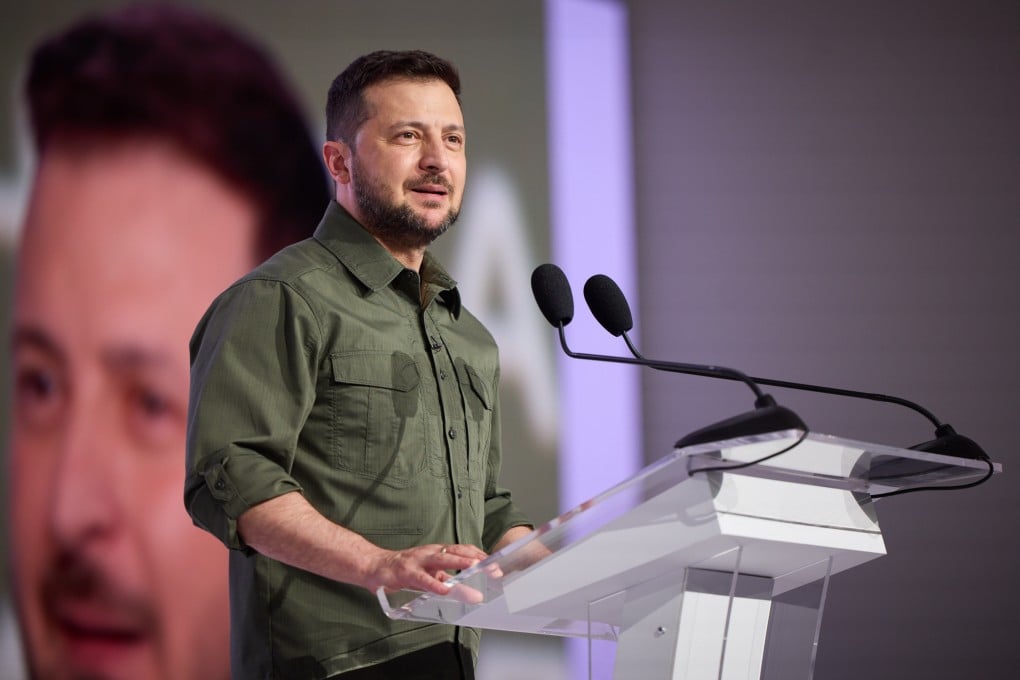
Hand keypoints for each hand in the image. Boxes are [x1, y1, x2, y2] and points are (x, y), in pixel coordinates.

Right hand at [363, 543, 486, 595]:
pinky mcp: (406, 572)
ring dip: (459, 563)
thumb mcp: (431, 577)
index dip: (480, 557)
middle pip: (457, 552)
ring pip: (442, 559)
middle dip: (477, 560)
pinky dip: (434, 584)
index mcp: (438, 552)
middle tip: (494, 569)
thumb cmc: (405, 571)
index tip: (497, 565)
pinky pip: (422, 579)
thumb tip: (473, 594)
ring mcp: (418, 561)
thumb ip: (451, 584)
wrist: (375, 567)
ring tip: (474, 568)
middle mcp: (430, 553)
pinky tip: (444, 589)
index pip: (463, 551)